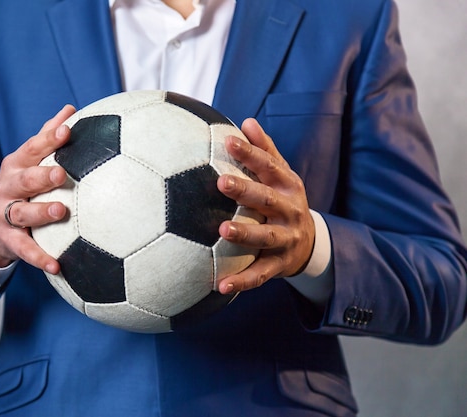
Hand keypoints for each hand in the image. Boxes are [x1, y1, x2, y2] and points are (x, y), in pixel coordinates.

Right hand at [0, 105, 75, 272]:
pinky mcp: (9, 240)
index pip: (33, 148)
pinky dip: (40, 258)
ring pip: (22, 213)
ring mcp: (6, 214)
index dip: (49, 139)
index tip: (68, 130)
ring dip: (41, 213)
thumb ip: (48, 136)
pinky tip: (58, 266)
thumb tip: (70, 109)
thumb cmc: (24, 186)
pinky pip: (25, 250)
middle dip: (42, 176)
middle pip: (25, 179)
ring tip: (60, 211)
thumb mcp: (31, 161)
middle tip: (62, 174)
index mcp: (18, 165)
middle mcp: (9, 187)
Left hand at [216, 118, 314, 293]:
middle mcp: (290, 211)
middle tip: (221, 182)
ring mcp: (286, 239)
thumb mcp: (281, 175)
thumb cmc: (284, 200)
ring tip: (223, 231)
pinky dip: (241, 281)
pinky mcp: (279, 265)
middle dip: (246, 191)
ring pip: (265, 237)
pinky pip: (259, 274)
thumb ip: (265, 151)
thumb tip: (246, 122)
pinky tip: (220, 286)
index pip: (269, 166)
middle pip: (267, 200)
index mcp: (287, 186)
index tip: (229, 141)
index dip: (250, 153)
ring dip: (245, 235)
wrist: (310, 243)